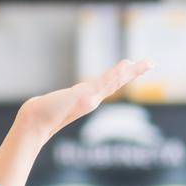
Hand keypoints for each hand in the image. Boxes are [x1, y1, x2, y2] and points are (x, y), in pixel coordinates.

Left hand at [16, 57, 153, 143]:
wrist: (34, 122)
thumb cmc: (41, 114)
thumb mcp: (55, 104)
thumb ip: (58, 102)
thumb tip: (51, 101)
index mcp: (87, 99)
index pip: (109, 84)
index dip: (121, 76)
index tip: (132, 66)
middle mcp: (91, 100)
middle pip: (116, 83)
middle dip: (134, 73)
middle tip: (152, 63)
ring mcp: (90, 99)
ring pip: (114, 82)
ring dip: (131, 72)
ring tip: (146, 63)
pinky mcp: (84, 97)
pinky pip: (104, 82)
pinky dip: (116, 74)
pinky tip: (126, 65)